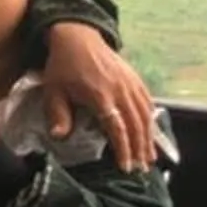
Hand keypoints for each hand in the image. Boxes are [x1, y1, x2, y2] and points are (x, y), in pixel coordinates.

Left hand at [43, 21, 157, 170]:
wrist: (78, 37)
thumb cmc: (63, 66)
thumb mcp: (54, 90)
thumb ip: (58, 114)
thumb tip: (60, 137)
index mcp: (101, 96)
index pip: (117, 128)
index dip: (123, 149)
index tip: (125, 166)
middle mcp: (120, 91)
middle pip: (136, 125)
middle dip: (139, 149)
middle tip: (140, 169)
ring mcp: (131, 84)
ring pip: (145, 116)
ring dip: (149, 138)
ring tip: (150, 157)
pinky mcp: (135, 79)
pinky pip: (148, 102)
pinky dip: (152, 119)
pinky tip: (152, 132)